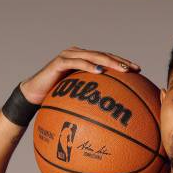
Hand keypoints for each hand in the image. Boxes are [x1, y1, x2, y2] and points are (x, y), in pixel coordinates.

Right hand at [19, 46, 140, 104]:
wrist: (33, 96)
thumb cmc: (55, 100)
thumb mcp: (77, 101)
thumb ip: (92, 102)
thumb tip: (113, 118)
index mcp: (85, 62)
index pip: (107, 60)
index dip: (123, 63)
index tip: (139, 71)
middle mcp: (78, 55)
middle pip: (104, 55)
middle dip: (120, 61)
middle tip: (135, 69)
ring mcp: (69, 56)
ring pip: (93, 56)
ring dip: (109, 62)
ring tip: (123, 69)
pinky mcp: (59, 61)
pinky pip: (76, 62)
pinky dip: (88, 65)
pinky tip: (100, 71)